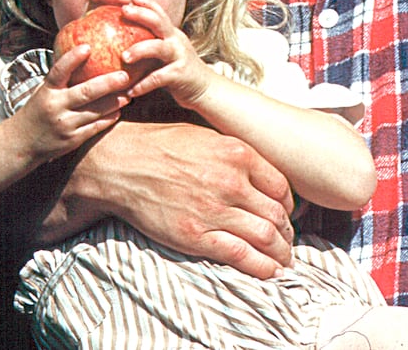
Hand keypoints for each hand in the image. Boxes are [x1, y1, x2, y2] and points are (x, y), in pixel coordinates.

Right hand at [9, 45, 130, 160]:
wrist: (23, 143)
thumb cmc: (38, 110)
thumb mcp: (43, 91)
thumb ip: (61, 79)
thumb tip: (84, 54)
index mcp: (47, 91)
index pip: (59, 71)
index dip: (72, 58)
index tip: (87, 47)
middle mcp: (55, 107)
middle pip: (85, 93)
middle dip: (107, 84)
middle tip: (124, 76)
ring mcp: (64, 125)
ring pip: (95, 112)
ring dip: (114, 102)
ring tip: (128, 94)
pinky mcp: (72, 140)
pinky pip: (95, 127)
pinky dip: (108, 118)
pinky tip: (118, 111)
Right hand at [68, 120, 295, 279]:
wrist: (119, 163)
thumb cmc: (158, 145)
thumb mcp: (203, 135)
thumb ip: (234, 154)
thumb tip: (258, 174)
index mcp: (236, 153)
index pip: (281, 186)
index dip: (288, 205)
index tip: (286, 214)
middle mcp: (230, 181)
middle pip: (277, 214)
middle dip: (286, 232)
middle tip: (286, 241)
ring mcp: (214, 210)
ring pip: (265, 237)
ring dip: (280, 253)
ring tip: (282, 260)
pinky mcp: (196, 235)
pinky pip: (241, 256)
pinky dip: (262, 267)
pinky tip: (270, 272)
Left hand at [118, 0, 214, 107]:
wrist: (205, 90)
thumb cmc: (178, 71)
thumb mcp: (166, 54)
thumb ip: (151, 45)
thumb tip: (121, 41)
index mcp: (172, 34)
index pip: (159, 13)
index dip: (146, 3)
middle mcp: (177, 41)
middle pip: (158, 22)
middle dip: (140, 14)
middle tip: (123, 11)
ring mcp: (179, 56)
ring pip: (157, 48)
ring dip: (139, 50)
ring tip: (123, 57)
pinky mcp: (180, 75)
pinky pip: (158, 78)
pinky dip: (143, 85)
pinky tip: (131, 91)